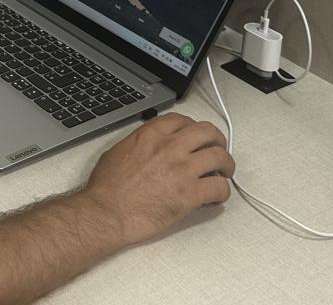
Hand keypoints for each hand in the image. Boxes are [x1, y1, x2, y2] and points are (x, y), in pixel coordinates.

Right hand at [82, 113, 233, 245]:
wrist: (107, 212)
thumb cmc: (107, 188)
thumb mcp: (118, 152)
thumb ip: (139, 144)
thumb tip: (148, 147)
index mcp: (150, 135)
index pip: (183, 120)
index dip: (194, 128)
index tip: (196, 137)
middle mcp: (170, 148)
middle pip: (208, 132)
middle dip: (217, 141)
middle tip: (217, 151)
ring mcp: (182, 170)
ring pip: (220, 157)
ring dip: (226, 165)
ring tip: (223, 174)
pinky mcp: (190, 194)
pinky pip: (219, 188)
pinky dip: (221, 192)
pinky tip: (214, 197)